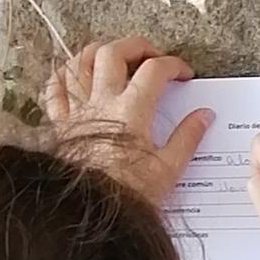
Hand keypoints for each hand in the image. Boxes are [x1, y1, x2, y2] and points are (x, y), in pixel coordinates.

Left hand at [45, 37, 211, 200]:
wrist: (88, 214)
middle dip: (136, 46)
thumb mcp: (168, 169)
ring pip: (81, 62)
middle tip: (152, 56)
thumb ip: (187, 137)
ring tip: (116, 58)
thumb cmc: (128, 194)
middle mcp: (101, 102)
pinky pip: (55, 88)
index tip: (184, 75)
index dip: (173, 65)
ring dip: (100, 52)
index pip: (154, 70)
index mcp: (132, 111)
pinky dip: (66, 74)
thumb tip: (204, 115)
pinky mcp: (59, 123)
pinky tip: (78, 75)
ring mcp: (76, 110)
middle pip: (114, 52)